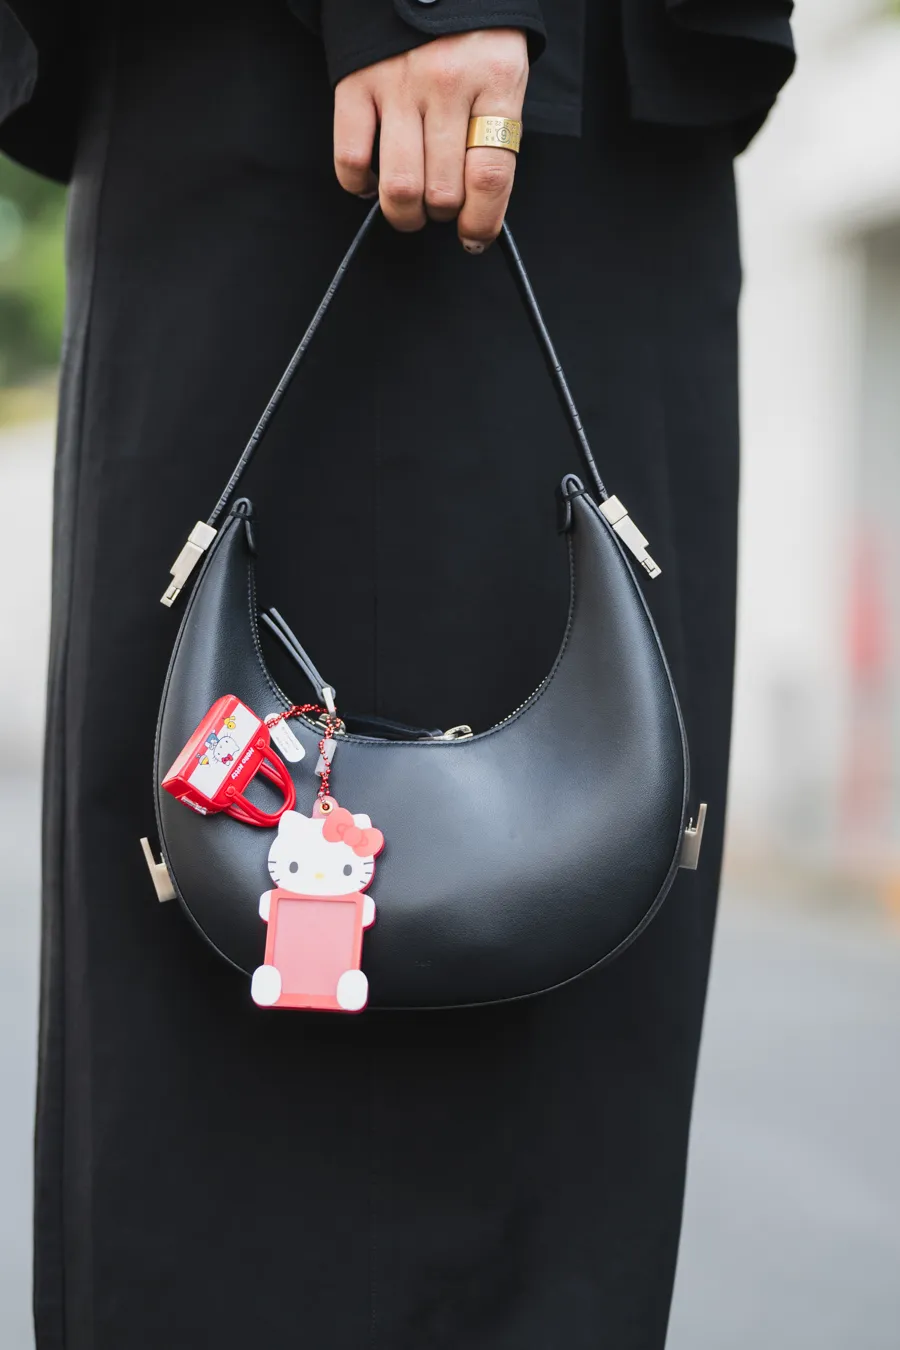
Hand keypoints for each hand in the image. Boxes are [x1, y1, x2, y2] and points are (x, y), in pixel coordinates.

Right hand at [333, 29, 527, 251]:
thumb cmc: (472, 32)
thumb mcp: (504, 73)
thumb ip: (496, 132)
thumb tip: (480, 204)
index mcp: (495, 81)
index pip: (490, 175)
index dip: (483, 222)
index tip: (475, 238)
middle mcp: (446, 84)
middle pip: (442, 191)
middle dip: (443, 216)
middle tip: (442, 207)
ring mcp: (398, 84)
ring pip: (400, 186)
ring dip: (405, 214)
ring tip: (410, 208)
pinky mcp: (356, 83)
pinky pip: (350, 158)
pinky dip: (359, 184)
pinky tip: (372, 181)